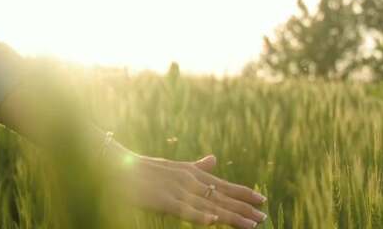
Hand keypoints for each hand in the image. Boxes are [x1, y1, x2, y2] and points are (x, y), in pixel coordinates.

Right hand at [109, 154, 266, 228]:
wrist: (118, 167)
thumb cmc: (145, 169)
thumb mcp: (174, 165)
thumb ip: (196, 166)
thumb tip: (214, 159)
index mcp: (191, 172)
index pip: (223, 184)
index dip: (243, 193)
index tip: (262, 199)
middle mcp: (188, 180)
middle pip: (222, 197)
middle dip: (244, 208)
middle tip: (264, 216)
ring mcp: (177, 190)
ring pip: (210, 205)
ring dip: (232, 216)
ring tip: (251, 224)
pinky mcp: (163, 199)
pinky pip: (185, 210)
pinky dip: (200, 215)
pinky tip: (214, 220)